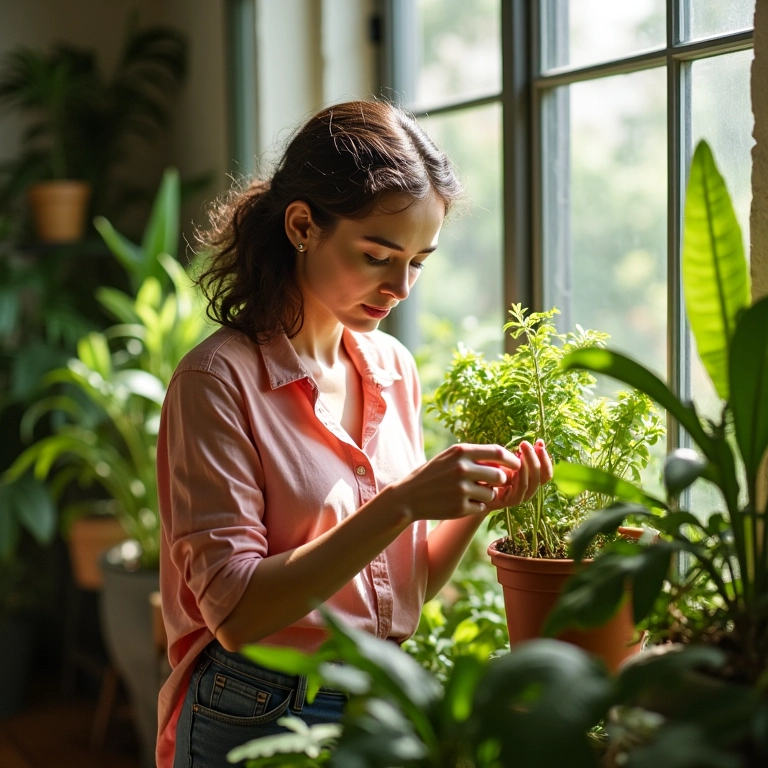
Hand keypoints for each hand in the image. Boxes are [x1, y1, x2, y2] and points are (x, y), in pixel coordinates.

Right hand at [390, 443, 521, 521]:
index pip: (497, 452)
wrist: (409, 496)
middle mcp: (462, 468)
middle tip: (492, 483)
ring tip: (472, 493)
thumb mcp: (450, 457)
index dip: (511, 460)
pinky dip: (476, 506)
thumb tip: (505, 459)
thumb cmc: (433, 474)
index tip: (516, 465)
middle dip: (500, 481)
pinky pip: (481, 507)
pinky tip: (461, 502)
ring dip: (488, 495)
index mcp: (461, 451)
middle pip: (499, 475)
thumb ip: (474, 456)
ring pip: (492, 493)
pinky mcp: (460, 507)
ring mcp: (461, 489)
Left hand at [491, 439, 552, 508]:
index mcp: (529, 480)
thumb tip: (539, 442)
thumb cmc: (488, 472)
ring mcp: (520, 497)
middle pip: (540, 477)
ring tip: (523, 450)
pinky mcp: (510, 501)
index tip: (540, 442)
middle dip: (536, 458)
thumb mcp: (505, 461)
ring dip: (530, 465)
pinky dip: (521, 476)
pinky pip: (521, 489)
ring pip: (532, 483)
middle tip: (527, 444)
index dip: (545, 458)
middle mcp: (527, 489)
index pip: (545, 473)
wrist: (472, 491)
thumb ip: (520, 455)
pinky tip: (517, 464)